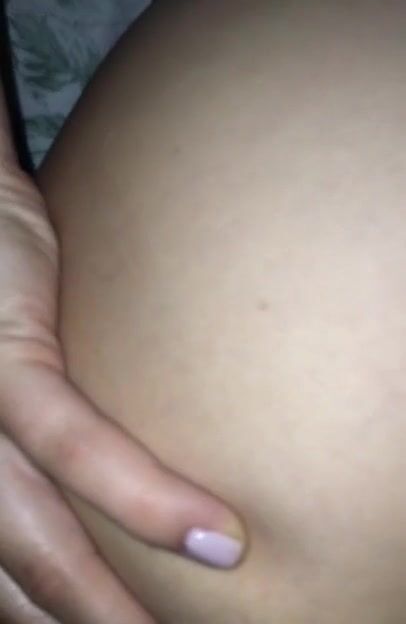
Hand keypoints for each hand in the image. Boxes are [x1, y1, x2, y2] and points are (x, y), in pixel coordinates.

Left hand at [0, 160, 244, 622]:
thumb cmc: (9, 314)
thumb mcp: (14, 400)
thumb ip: (37, 460)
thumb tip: (97, 515)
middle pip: (16, 581)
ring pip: (39, 535)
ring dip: (110, 598)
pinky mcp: (5, 362)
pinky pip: (73, 445)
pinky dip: (143, 497)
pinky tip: (209, 535)